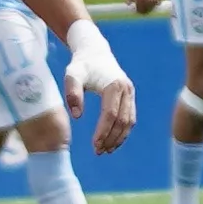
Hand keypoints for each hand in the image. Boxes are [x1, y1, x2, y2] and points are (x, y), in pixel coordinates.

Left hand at [60, 12, 139, 152]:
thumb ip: (72, 93)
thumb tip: (77, 116)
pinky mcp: (130, 96)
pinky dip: (123, 131)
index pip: (110, 114)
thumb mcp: (72, 75)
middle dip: (111, 138)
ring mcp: (130, 93)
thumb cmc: (81, 65)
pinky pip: (130, 117)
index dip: (103, 131)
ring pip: (129, 121)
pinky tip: (112, 141)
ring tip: (106, 150)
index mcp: (113, 85)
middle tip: (98, 152)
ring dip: (119, 138)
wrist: (94, 51)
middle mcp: (126, 89)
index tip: (94, 145)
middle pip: (122, 121)